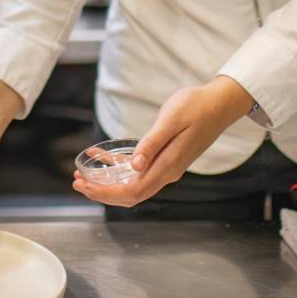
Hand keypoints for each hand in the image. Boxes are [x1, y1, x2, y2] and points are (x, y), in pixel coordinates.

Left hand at [73, 76, 253, 207]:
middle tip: (77, 183)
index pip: (133, 191)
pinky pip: (138, 168)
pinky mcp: (165, 157)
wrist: (219, 103)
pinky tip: (99, 155)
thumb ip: (152, 145)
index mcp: (168, 166)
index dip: (106, 193)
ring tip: (83, 175)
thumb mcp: (171, 120)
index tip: (85, 187)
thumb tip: (135, 168)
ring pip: (133, 184)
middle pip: (131, 194)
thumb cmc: (195, 107)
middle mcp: (167, 172)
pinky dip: (117, 165)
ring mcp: (167, 166)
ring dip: (108, 183)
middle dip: (102, 192)